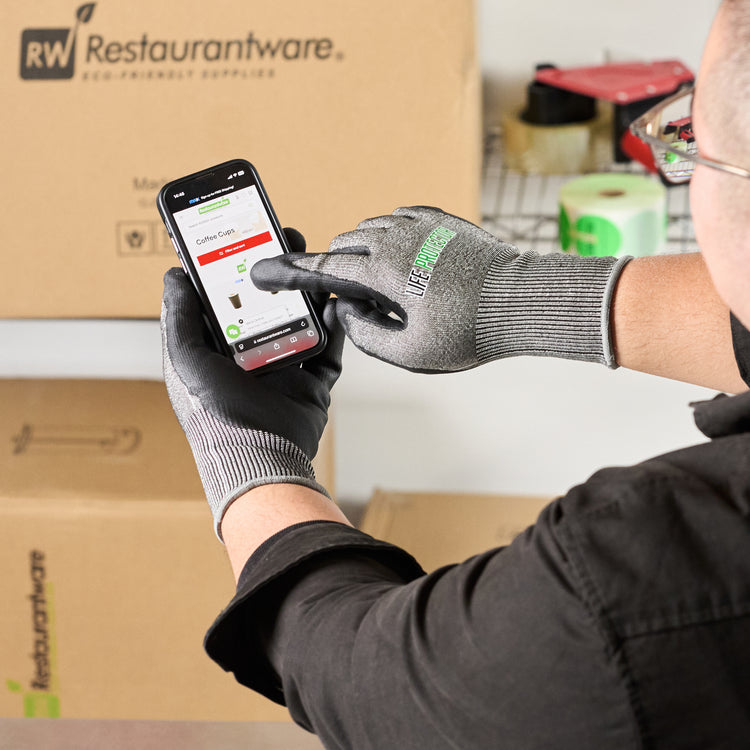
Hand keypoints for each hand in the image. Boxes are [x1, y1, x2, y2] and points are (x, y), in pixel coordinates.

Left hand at [160, 240, 343, 538]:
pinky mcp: (313, 383)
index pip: (228, 296)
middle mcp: (251, 355)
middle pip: (268, 301)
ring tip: (317, 261)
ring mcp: (285, 368)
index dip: (236, 265)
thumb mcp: (186, 362)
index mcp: (219, 348)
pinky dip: (337, 326)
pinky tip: (339, 302)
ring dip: (309, 290)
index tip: (246, 234)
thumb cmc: (215, 414)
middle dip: (279, 270)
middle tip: (288, 238)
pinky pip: (330, 348)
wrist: (260, 458)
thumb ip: (179, 319)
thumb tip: (174, 276)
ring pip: (302, 319)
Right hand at [251, 206, 630, 372]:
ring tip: (385, 281)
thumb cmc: (468, 332)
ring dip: (364, 249)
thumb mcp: (410, 352)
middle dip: (338, 266)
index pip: (325, 269)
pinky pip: (400, 216)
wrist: (519, 301)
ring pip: (371, 227)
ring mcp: (420, 224)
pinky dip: (390, 233)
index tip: (266, 271)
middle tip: (356, 296)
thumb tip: (348, 313)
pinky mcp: (442, 219)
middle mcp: (395, 238)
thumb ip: (367, 335)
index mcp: (382, 270)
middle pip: (345, 243)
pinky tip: (405, 254)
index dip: (292, 273)